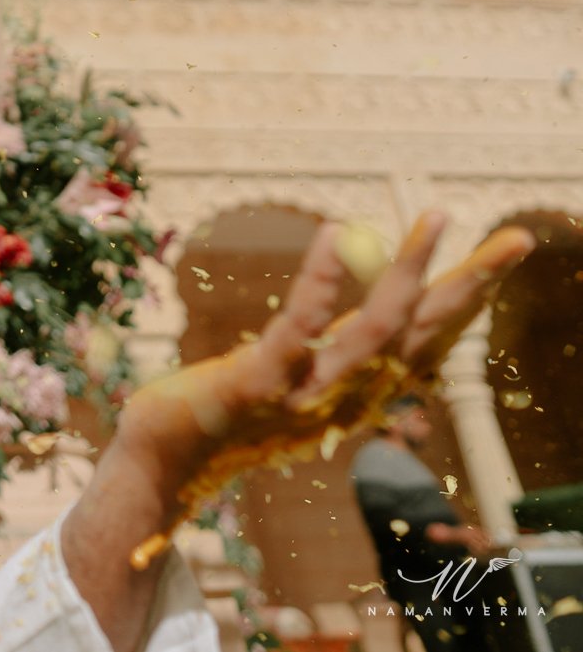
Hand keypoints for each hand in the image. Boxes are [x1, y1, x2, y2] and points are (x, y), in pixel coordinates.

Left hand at [62, 212, 531, 650]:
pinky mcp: (258, 384)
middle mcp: (344, 397)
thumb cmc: (218, 415)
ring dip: (410, 272)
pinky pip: (299, 329)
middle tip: (519, 237)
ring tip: (436, 216)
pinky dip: (320, 281)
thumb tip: (352, 319)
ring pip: (377, 331)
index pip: (427, 342)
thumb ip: (322, 353)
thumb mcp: (287, 384)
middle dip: (473, 285)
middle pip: (424, 334)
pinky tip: (334, 234)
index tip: (503, 256)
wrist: (161, 464)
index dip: (468, 300)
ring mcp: (305, 394)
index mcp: (354, 393)